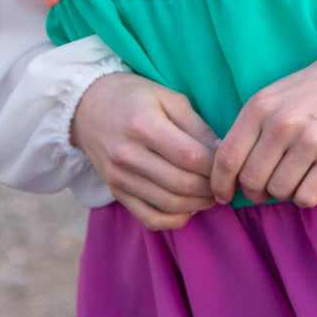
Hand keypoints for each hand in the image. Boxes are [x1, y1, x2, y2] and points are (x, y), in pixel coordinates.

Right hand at [71, 73, 218, 230]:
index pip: (191, 157)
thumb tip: (223, 152)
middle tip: (227, 182)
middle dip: (213, 187)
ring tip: (213, 194)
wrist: (87, 106)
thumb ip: (196, 126)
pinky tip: (189, 208)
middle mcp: (127, 154)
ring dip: (199, 205)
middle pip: (183, 184)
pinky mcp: (115, 192)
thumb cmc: (133, 97)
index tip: (230, 163)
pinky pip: (149, 219)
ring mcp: (119, 177)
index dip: (218, 165)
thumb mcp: (168, 97)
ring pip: (170, 205)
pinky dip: (174, 220)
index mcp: (142, 124)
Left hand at [211, 50, 316, 209]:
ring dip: (283, 193)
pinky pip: (307, 197)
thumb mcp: (272, 98)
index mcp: (259, 107)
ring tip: (292, 178)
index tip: (223, 195)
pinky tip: (310, 182)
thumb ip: (248, 129)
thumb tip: (225, 170)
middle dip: (254, 192)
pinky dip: (305, 197)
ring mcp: (311, 140)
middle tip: (264, 189)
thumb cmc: (312, 90)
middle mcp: (282, 123)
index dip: (220, 184)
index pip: (226, 158)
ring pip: (279, 191)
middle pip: (252, 181)